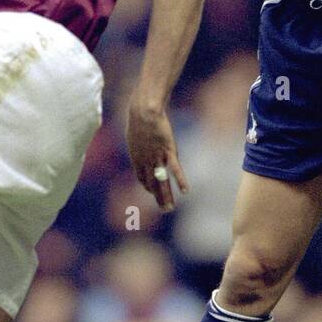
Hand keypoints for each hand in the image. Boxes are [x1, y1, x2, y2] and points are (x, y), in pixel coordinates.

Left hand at [126, 97, 188, 212]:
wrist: (144, 111)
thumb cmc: (139, 116)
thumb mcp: (135, 130)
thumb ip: (138, 139)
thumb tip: (138, 136)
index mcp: (136, 157)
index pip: (142, 178)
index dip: (148, 186)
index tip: (152, 191)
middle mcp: (145, 161)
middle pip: (152, 184)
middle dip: (158, 197)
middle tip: (164, 209)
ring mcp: (157, 158)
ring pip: (162, 181)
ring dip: (166, 196)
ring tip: (170, 208)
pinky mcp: (168, 151)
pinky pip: (175, 169)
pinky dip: (181, 180)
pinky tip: (185, 191)